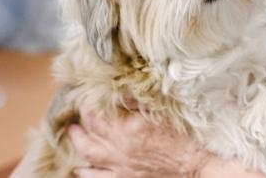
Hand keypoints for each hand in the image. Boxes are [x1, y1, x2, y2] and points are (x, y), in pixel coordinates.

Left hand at [68, 105, 210, 177]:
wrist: (192, 167)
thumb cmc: (182, 139)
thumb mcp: (163, 114)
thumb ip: (139, 104)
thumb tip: (121, 95)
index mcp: (131, 126)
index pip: (101, 114)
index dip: (89, 106)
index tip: (85, 99)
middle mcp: (121, 145)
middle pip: (91, 132)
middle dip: (81, 122)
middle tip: (75, 116)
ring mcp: (120, 164)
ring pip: (90, 153)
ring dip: (78, 143)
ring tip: (74, 135)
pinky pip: (98, 177)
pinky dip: (86, 173)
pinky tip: (80, 168)